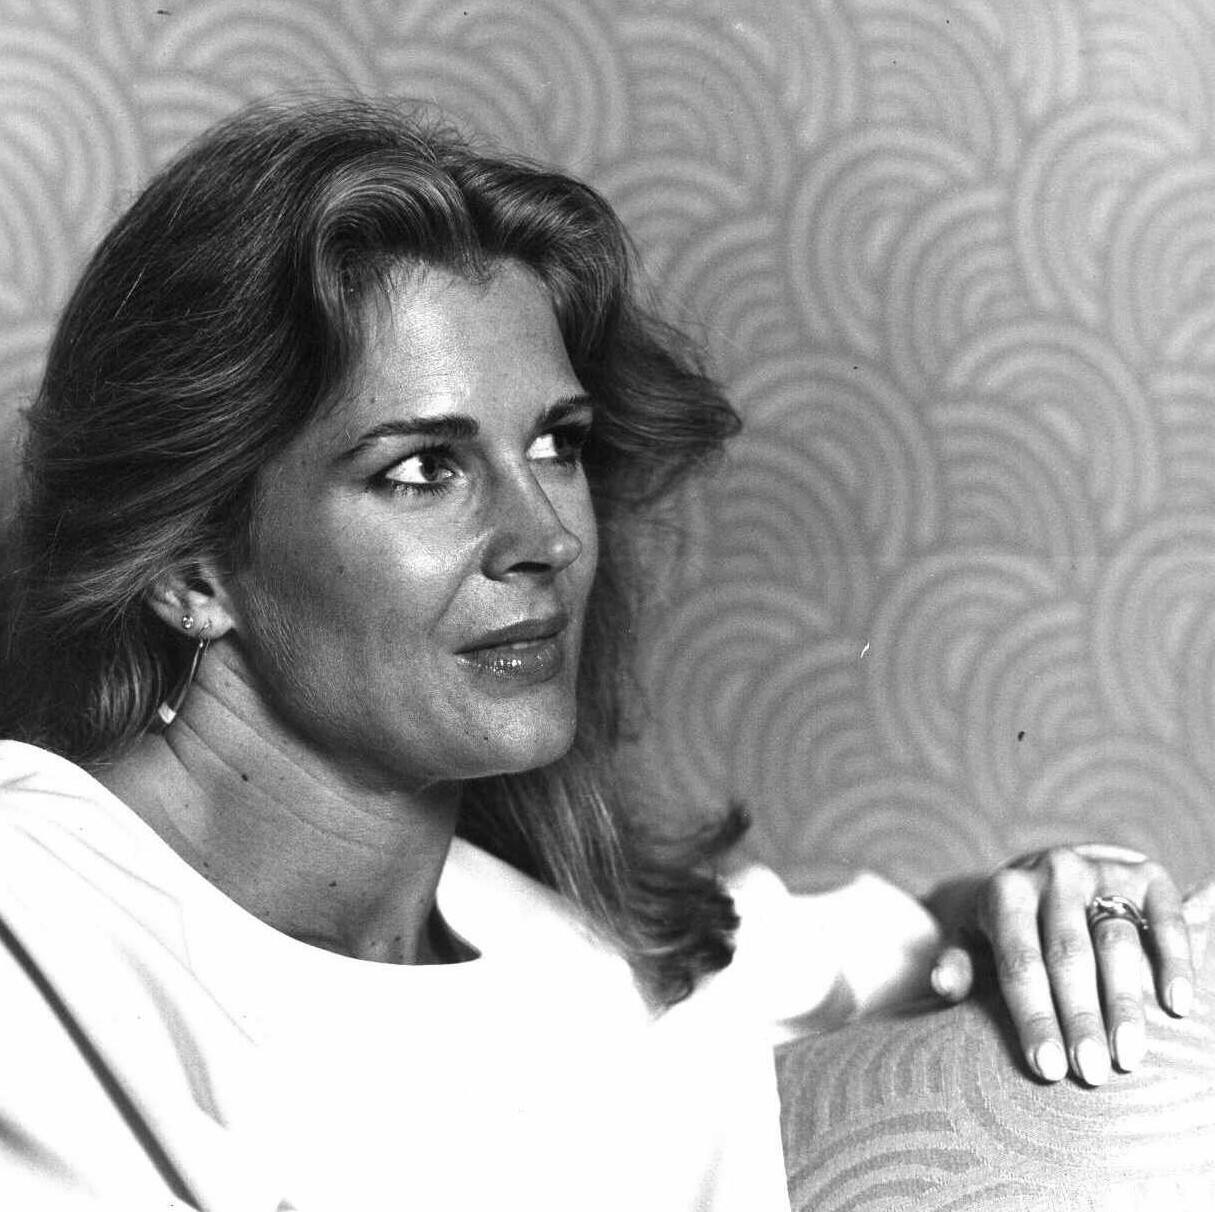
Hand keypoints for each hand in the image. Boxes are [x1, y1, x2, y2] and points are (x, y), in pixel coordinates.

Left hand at [925, 844, 1195, 1086]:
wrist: (1055, 867)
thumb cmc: (1009, 919)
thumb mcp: (973, 932)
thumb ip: (957, 959)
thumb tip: (942, 987)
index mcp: (1007, 890)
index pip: (1019, 962)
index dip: (1033, 1016)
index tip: (1047, 1068)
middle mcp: (1054, 874)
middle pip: (1068, 956)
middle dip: (1079, 1018)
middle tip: (1090, 1072)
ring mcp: (1101, 871)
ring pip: (1116, 942)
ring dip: (1124, 1003)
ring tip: (1128, 1056)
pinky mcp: (1145, 875)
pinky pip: (1164, 919)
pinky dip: (1173, 961)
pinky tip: (1176, 1005)